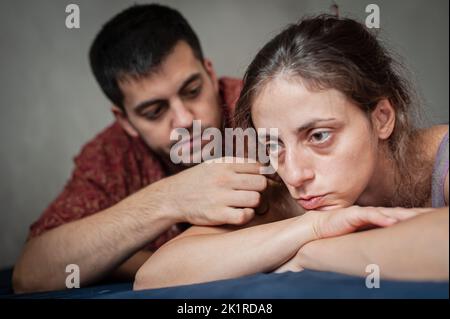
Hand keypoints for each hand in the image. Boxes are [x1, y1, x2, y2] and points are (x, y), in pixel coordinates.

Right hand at [156, 157, 267, 225]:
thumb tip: (266, 167)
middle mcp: (223, 178)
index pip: (258, 166)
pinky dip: (247, 216)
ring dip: (255, 204)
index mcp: (225, 164)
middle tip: (254, 195)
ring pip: (256, 199)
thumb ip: (237, 164)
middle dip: (261, 190)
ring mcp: (220, 196)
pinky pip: (244, 216)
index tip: (256, 182)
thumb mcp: (214, 164)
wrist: (172, 197)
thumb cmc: (198, 181)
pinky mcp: (217, 214)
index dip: (262, 175)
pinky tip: (240, 213)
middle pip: (261, 183)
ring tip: (247, 205)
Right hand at [272, 206, 427, 272]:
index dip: (404, 220)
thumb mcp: (355, 239)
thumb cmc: (334, 234)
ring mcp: (361, 213)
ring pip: (385, 213)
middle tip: (423, 216)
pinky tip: (392, 220)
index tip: (419, 222)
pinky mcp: (353, 214)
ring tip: (413, 218)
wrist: (315, 230)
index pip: (391, 219)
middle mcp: (368, 215)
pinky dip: (382, 217)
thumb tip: (377, 252)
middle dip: (408, 215)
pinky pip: (370, 215)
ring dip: (399, 215)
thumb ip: (366, 240)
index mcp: (370, 220)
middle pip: (393, 214)